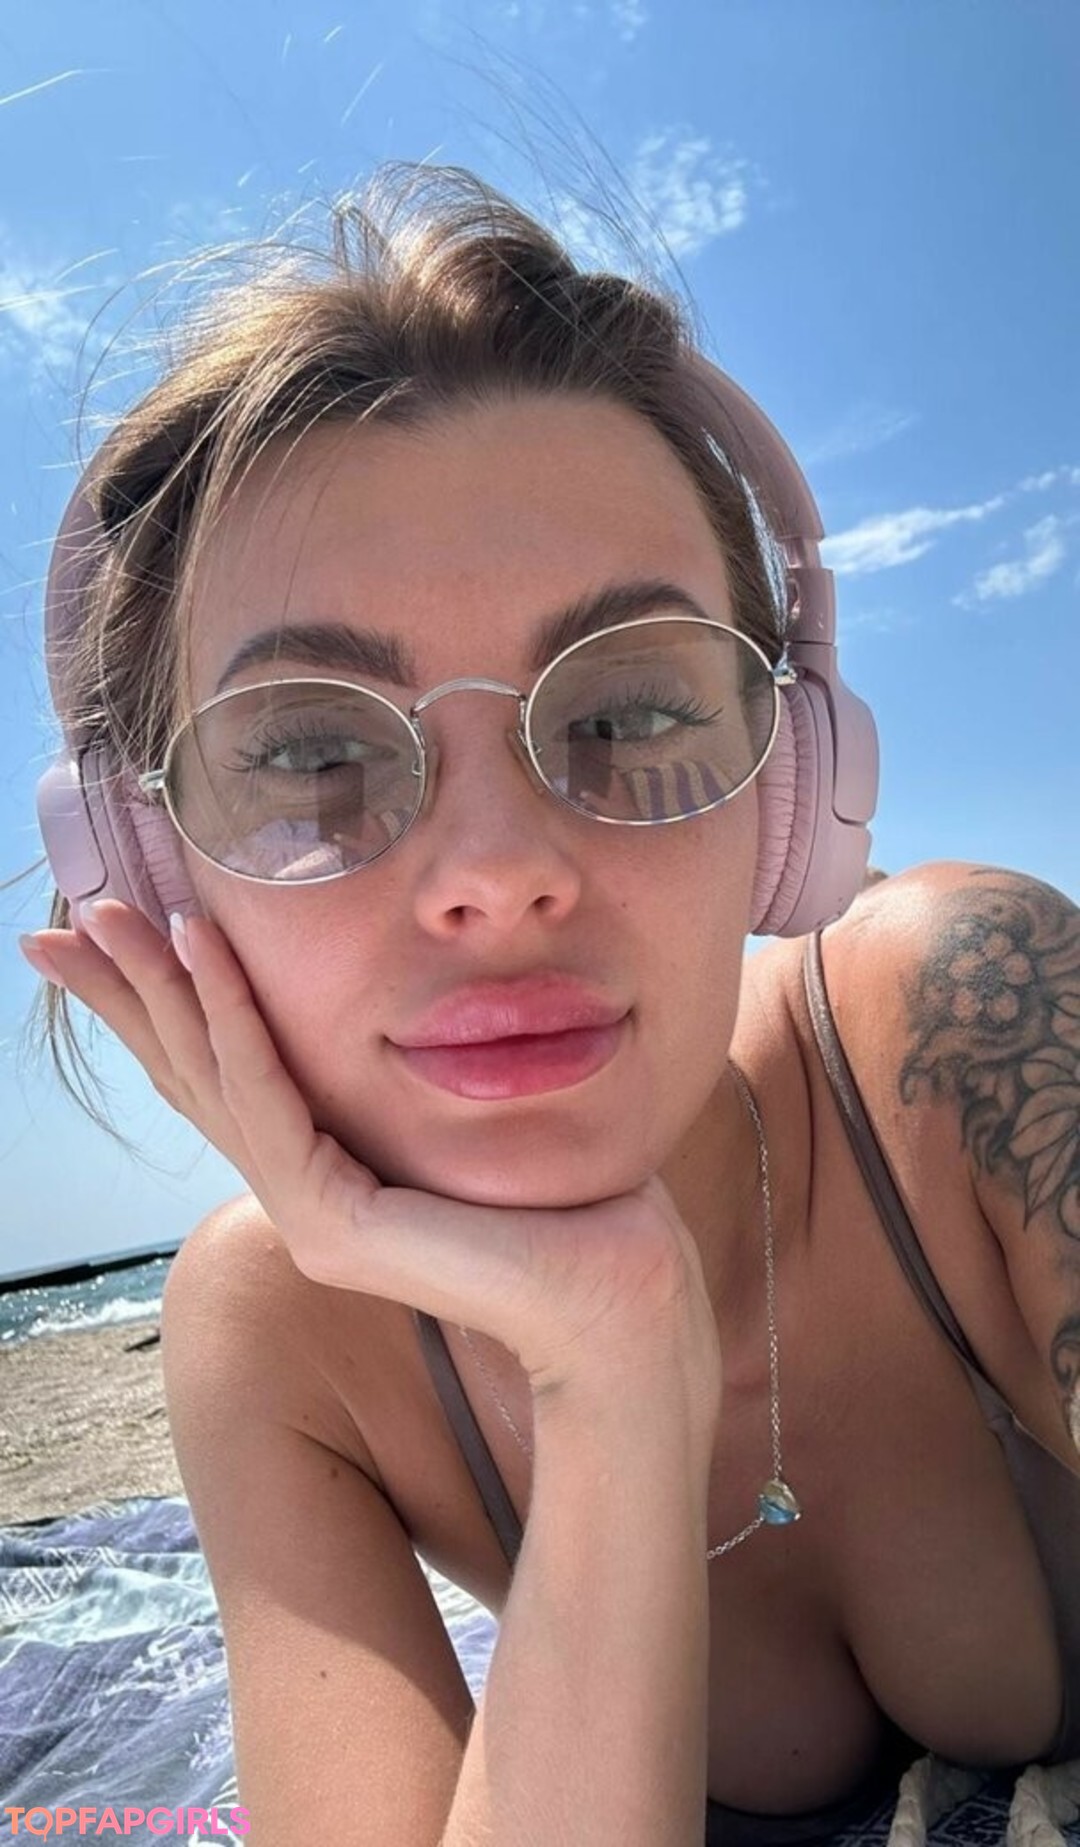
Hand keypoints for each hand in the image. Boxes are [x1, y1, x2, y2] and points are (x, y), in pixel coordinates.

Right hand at [20, 903, 721, 1413]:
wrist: (624, 1303)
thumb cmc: (577, 1208)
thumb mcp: (479, 1115)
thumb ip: (427, 1079)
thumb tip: (431, 1003)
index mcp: (332, 1173)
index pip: (228, 1079)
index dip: (165, 1011)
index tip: (118, 939)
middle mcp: (303, 1197)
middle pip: (193, 1078)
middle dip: (125, 998)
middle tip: (62, 926)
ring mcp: (309, 1217)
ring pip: (212, 1076)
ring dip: (158, 987)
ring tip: (107, 913)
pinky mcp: (332, 1220)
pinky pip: (269, 1091)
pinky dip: (232, 1011)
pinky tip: (201, 948)